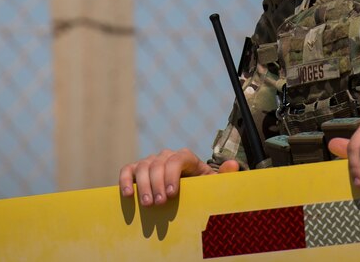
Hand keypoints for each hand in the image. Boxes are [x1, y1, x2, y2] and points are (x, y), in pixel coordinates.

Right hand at [118, 148, 239, 205]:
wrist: (187, 190)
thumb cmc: (200, 188)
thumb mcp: (213, 183)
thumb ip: (224, 175)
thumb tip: (233, 165)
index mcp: (186, 157)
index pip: (178, 159)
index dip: (173, 174)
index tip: (172, 194)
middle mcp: (166, 156)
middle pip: (159, 164)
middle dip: (157, 184)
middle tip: (159, 203)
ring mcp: (151, 161)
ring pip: (143, 167)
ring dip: (143, 185)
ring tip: (147, 204)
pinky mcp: (137, 169)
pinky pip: (128, 170)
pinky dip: (125, 180)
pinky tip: (128, 195)